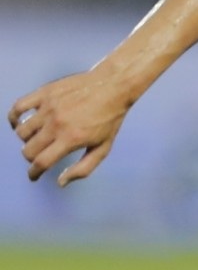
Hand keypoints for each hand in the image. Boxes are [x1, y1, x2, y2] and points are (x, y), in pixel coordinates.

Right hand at [11, 68, 135, 184]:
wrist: (113, 86)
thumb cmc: (109, 120)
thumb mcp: (103, 148)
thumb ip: (83, 168)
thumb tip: (61, 182)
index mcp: (71, 139)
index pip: (41, 162)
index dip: (34, 173)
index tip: (33, 176)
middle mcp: (57, 124)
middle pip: (28, 150)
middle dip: (31, 158)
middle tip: (40, 156)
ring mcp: (48, 107)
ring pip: (21, 131)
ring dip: (26, 140)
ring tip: (37, 139)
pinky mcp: (44, 93)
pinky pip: (18, 107)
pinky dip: (13, 117)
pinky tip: (19, 123)